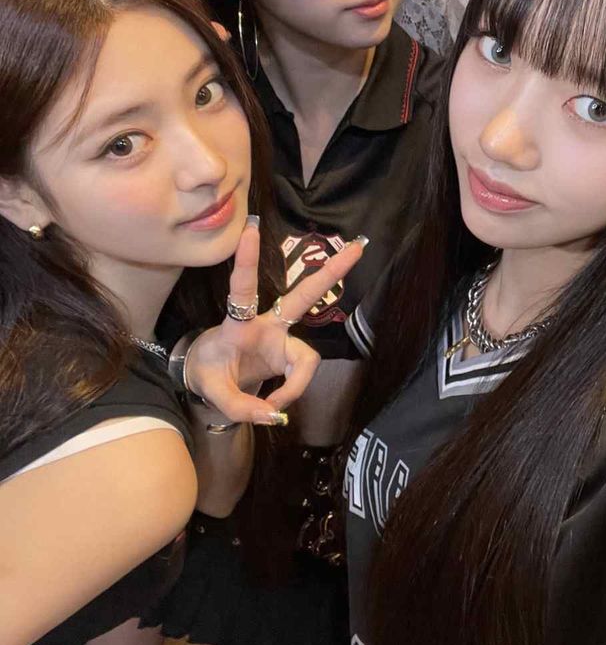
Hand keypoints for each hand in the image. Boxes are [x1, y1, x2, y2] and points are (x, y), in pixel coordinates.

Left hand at [183, 218, 366, 422]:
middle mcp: (267, 324)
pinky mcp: (290, 354)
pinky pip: (302, 375)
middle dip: (331, 273)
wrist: (210, 375)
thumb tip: (273, 415)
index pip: (242, 289)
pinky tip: (273, 405)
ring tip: (272, 408)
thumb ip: (239, 406)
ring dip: (296, 385)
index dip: (246, 261)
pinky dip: (290, 394)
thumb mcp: (211, 390)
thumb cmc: (207, 371)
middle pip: (304, 296)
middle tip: (357, 249)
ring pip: (308, 357)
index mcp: (238, 324)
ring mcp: (282, 339)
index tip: (250, 229)